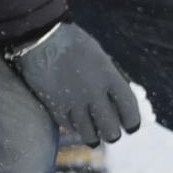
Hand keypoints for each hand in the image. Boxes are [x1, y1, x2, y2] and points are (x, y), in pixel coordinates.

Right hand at [9, 22, 142, 144]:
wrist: (40, 36)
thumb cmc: (73, 42)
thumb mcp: (99, 57)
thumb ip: (111, 78)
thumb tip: (121, 100)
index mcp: (109, 77)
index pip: (130, 110)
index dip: (133, 123)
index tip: (131, 127)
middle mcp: (93, 92)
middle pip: (110, 129)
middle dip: (113, 135)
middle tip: (111, 134)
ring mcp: (73, 101)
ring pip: (89, 134)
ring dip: (93, 137)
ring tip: (93, 136)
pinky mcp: (54, 105)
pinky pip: (68, 126)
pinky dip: (73, 127)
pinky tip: (74, 123)